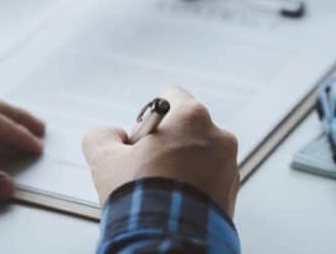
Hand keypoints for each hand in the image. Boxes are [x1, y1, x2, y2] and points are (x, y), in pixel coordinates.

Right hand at [82, 87, 238, 215]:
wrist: (168, 242)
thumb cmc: (142, 197)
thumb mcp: (105, 159)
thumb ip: (102, 136)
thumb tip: (112, 136)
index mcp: (192, 117)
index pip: (171, 97)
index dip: (150, 117)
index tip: (142, 138)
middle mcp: (218, 136)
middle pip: (186, 128)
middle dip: (167, 144)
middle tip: (146, 167)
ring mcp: (229, 165)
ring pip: (199, 155)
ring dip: (181, 166)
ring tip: (160, 188)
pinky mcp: (232, 192)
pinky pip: (209, 179)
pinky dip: (193, 186)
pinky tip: (174, 202)